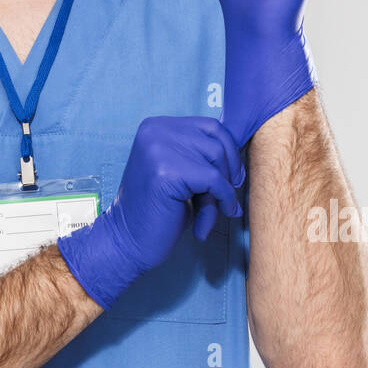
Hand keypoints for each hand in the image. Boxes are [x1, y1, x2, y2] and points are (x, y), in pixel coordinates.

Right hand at [57, 116, 242, 309]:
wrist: (126, 241)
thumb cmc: (156, 211)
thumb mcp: (180, 172)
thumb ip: (201, 156)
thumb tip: (241, 153)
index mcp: (156, 126)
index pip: (210, 126)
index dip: (229, 153)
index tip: (232, 179)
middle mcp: (156, 131)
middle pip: (217, 140)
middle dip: (228, 171)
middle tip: (224, 199)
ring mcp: (159, 148)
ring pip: (217, 158)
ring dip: (222, 190)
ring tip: (208, 213)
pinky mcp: (167, 171)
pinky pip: (214, 180)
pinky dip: (221, 201)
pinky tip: (206, 224)